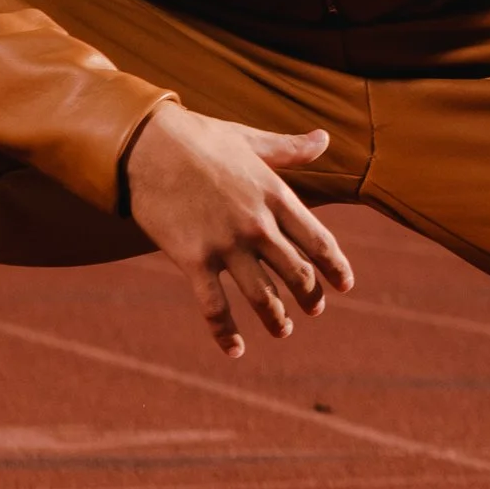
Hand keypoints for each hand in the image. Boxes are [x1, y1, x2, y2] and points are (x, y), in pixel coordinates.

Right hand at [122, 102, 354, 358]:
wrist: (144, 144)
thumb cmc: (199, 139)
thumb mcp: (251, 141)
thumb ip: (289, 149)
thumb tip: (324, 138)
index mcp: (275, 194)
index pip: (319, 240)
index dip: (336, 267)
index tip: (345, 284)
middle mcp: (257, 224)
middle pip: (297, 273)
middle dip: (310, 296)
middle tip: (314, 308)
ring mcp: (226, 244)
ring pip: (263, 297)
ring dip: (277, 319)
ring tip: (284, 330)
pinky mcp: (193, 260)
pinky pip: (215, 307)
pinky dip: (227, 333)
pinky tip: (236, 350)